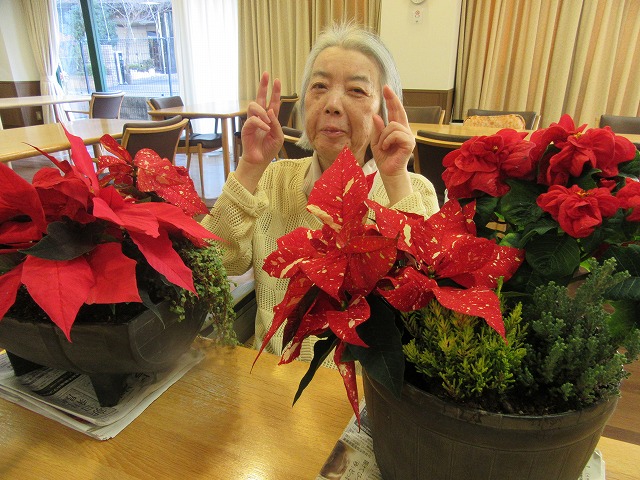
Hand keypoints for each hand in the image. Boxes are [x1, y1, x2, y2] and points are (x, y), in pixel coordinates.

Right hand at [235, 72, 284, 191]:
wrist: (259, 161)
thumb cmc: (269, 149)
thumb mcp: (278, 136)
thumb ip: (277, 124)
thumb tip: (271, 110)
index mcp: (269, 119)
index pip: (272, 102)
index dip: (275, 91)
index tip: (277, 80)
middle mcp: (260, 117)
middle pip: (260, 97)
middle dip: (263, 85)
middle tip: (266, 74)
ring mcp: (252, 121)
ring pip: (253, 105)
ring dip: (262, 111)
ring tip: (268, 120)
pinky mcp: (246, 127)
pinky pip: (253, 119)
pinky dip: (261, 123)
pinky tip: (265, 129)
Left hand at [370, 86, 414, 203]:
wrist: (388, 172)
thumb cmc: (383, 158)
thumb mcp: (376, 141)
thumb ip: (377, 129)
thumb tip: (376, 115)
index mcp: (396, 129)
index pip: (394, 111)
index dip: (391, 100)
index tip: (386, 89)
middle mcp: (404, 130)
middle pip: (399, 111)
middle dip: (392, 99)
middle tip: (386, 88)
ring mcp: (408, 136)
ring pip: (393, 125)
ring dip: (383, 136)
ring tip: (383, 146)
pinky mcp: (409, 143)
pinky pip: (395, 134)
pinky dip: (387, 140)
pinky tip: (386, 147)